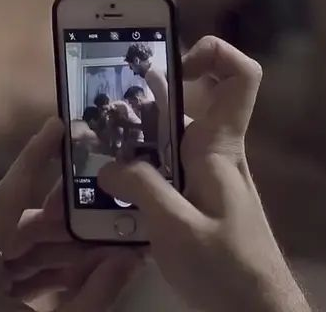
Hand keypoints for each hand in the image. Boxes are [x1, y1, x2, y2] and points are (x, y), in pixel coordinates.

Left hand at [0, 118, 140, 311]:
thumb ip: (97, 291)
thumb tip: (134, 253)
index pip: (4, 201)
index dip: (35, 160)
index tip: (58, 124)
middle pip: (21, 228)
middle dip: (72, 220)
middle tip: (112, 200)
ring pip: (23, 249)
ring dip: (68, 247)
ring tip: (113, 238)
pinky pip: (16, 270)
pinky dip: (51, 267)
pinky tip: (91, 262)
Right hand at [99, 37, 309, 311]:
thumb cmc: (229, 271)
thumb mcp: (178, 229)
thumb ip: (142, 190)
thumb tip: (109, 165)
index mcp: (220, 148)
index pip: (240, 77)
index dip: (214, 55)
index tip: (175, 68)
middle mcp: (213, 155)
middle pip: (180, 108)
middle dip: (137, 107)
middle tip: (97, 121)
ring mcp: (202, 181)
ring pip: (161, 147)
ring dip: (126, 152)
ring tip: (84, 163)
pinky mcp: (192, 207)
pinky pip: (158, 180)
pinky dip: (131, 184)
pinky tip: (101, 202)